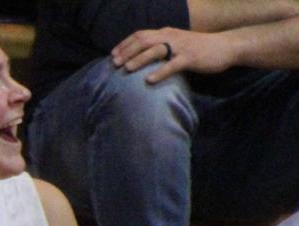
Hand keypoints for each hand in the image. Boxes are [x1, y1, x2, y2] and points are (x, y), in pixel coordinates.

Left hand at [111, 27, 235, 82]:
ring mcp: (180, 47)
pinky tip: (149, 80)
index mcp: (166, 33)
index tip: (112, 54)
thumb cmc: (198, 48)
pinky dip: (160, 72)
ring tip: (126, 69)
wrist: (225, 46)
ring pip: (156, 50)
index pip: (140, 35)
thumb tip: (141, 56)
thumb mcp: (177, 43)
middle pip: (144, 41)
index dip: (125, 44)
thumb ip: (161, 46)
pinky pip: (172, 65)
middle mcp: (171, 37)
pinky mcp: (190, 58)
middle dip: (127, 51)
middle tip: (114, 63)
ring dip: (139, 59)